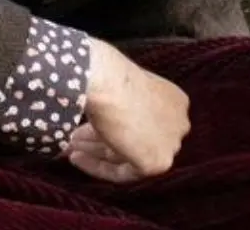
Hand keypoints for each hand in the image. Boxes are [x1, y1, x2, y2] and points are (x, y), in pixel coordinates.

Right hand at [68, 39, 189, 182]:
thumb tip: (104, 120)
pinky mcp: (159, 163)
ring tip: (70, 147)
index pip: (144, 121)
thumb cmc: (112, 77)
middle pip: (136, 138)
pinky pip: (124, 171)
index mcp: (175, 101)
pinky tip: (76, 157)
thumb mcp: (121, 88)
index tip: (90, 127)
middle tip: (76, 138)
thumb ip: (122, 106)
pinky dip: (98, 166)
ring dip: (95, 151)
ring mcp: (171, 144)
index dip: (115, 124)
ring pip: (127, 153)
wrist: (110, 83)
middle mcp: (179, 123)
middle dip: (103, 139)